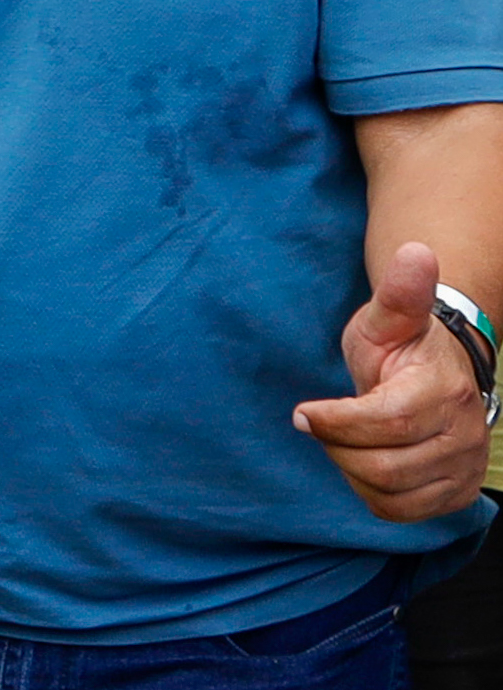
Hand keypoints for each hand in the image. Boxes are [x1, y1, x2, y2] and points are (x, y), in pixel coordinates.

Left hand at [294, 242, 492, 522]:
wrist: (435, 372)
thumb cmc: (400, 345)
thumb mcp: (387, 317)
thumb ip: (400, 292)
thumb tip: (417, 251)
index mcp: (444, 390)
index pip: (388, 421)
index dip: (337, 422)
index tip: (303, 412)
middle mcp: (463, 435)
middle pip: (385, 466)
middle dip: (338, 446)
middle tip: (320, 424)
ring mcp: (463, 469)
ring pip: (391, 493)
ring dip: (351, 469)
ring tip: (343, 439)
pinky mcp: (455, 494)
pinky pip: (402, 513)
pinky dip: (372, 494)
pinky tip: (362, 461)